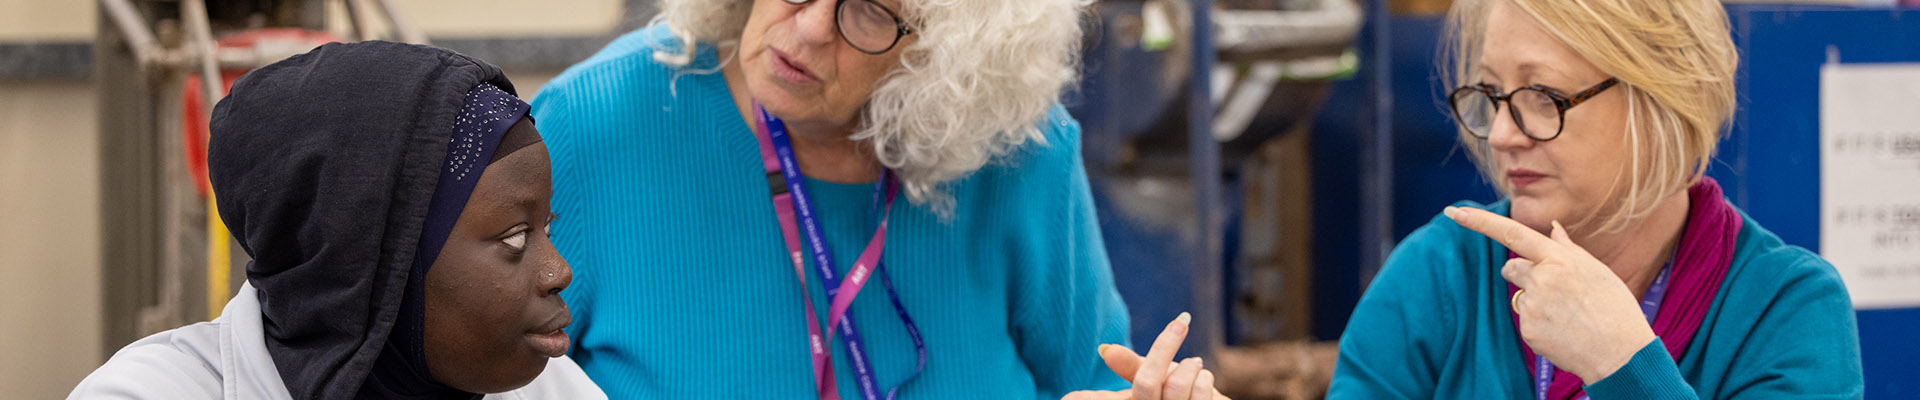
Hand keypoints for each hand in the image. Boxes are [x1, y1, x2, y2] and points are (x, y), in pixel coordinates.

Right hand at [1063, 313, 1230, 399]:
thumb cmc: (1176, 394)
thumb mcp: (1150, 375)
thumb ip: (1129, 365)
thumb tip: (1104, 350)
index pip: (1104, 398)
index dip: (1087, 396)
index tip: (1071, 393)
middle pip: (1147, 382)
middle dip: (1166, 345)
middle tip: (1181, 322)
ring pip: (1177, 384)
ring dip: (1192, 366)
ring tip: (1195, 365)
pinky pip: (1202, 389)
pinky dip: (1205, 377)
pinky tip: (1203, 379)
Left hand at [1445, 206, 1655, 383]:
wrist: (1620, 353)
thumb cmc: (1614, 308)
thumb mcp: (1597, 271)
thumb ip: (1569, 250)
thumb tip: (1553, 228)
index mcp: (1560, 259)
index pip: (1512, 233)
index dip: (1480, 222)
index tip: (1453, 212)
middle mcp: (1541, 278)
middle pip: (1512, 268)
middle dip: (1524, 275)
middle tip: (1555, 291)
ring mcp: (1532, 304)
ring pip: (1519, 295)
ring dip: (1535, 300)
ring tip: (1566, 314)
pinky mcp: (1527, 328)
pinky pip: (1524, 319)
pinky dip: (1539, 323)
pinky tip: (1562, 330)